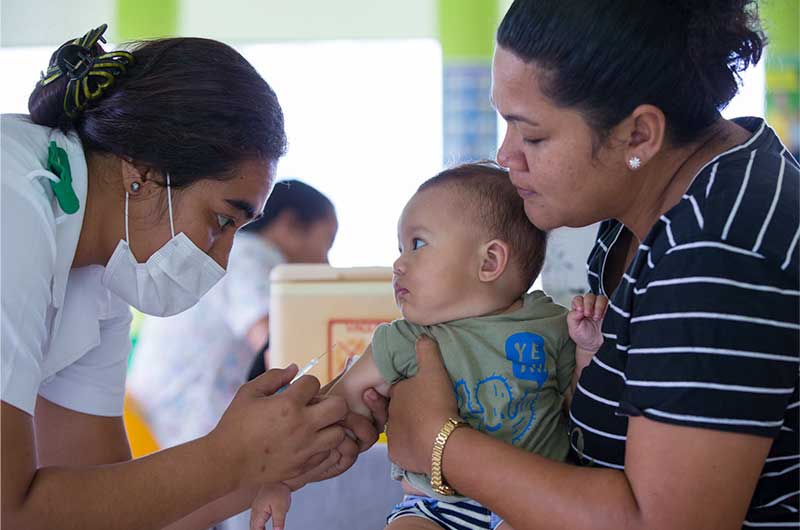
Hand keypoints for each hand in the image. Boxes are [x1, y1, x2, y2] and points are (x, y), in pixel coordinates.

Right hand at [208, 365, 347, 488]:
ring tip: (316, 426)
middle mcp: (302, 425)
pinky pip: (327, 453)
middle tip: (317, 406)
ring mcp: (305, 448)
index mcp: (288, 404)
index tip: (298, 391)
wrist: (226, 462)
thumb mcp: (249, 392)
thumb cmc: (235, 424)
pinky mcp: (303, 465)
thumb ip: (274, 376)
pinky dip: (322, 446)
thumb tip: (296, 368)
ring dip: (330, 426)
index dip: (307, 384)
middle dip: (331, 402)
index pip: (315, 383)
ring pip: (339, 433)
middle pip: (340, 407)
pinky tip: (308, 442)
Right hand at [249, 482, 290, 529]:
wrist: (279, 479)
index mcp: (258, 512)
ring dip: (257, 529)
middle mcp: (255, 510)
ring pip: (254, 523)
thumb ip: (278, 522)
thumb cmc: (279, 490)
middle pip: (253, 527)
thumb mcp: (281, 508)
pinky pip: (256, 518)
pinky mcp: (260, 505)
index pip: (255, 529)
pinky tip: (263, 527)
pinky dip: (259, 525)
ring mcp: (256, 507)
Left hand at [386, 336, 456, 474]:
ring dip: (411, 430)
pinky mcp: (397, 455)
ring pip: (399, 431)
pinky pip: (404, 450)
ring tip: (427, 431)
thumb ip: (427, 351)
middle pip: (397, 411)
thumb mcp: (434, 371)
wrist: (440, 440)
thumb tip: (422, 336)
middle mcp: (390, 414)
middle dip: (408, 411)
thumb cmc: (436, 402)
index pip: (398, 390)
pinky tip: (424, 447)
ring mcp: (392, 436)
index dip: (409, 391)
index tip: (421, 394)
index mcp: (397, 393)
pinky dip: (412, 449)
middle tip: (426, 414)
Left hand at [567, 293, 607, 352]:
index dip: (579, 302)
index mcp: (579, 308)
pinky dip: (607, 308)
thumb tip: (577, 310)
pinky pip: (610, 305)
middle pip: (590, 296)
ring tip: (596, 317)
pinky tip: (604, 316)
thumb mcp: (573, 328)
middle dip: (588, 304)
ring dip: (598, 306)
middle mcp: (589, 306)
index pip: (578, 299)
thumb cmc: (582, 336)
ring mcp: (599, 308)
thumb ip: (572, 317)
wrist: (593, 345)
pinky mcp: (609, 312)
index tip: (580, 311)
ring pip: (601, 298)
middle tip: (588, 314)